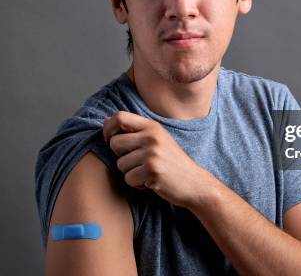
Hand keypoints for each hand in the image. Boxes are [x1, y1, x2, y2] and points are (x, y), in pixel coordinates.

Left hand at [102, 111, 216, 207]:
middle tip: (136, 162)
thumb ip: (135, 130)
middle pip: (114, 142)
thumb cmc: (172, 162)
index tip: (110, 139)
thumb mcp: (157, 139)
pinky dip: (137, 184)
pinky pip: (128, 179)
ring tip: (147, 172)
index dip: (108, 128)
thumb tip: (106, 121)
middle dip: (120, 156)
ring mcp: (152, 153)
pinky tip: (151, 181)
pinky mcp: (152, 170)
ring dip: (130, 172)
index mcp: (152, 126)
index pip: (119, 117)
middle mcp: (152, 137)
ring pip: (120, 164)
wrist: (194, 183)